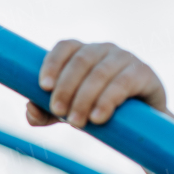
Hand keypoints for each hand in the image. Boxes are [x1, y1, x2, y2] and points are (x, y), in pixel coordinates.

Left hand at [27, 40, 167, 128]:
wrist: (140, 125)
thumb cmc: (98, 112)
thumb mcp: (68, 113)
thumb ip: (45, 113)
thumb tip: (30, 110)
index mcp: (83, 53)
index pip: (64, 47)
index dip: (52, 63)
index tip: (43, 86)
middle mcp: (104, 50)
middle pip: (80, 61)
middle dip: (66, 87)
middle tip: (59, 112)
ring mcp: (125, 59)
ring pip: (100, 73)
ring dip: (84, 98)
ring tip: (76, 122)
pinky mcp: (143, 73)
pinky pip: (123, 83)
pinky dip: (107, 100)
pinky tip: (98, 117)